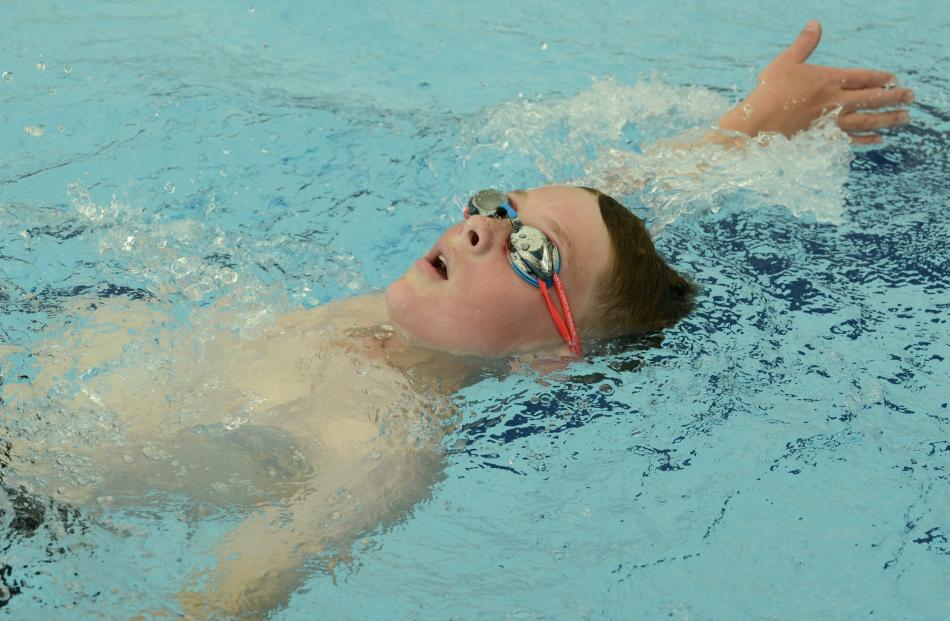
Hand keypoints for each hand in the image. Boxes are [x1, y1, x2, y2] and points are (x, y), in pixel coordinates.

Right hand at [718, 20, 912, 143]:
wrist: (758, 124)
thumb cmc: (770, 91)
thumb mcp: (786, 62)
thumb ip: (804, 44)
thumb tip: (815, 24)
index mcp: (829, 80)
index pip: (863, 78)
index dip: (880, 78)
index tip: (893, 79)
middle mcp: (836, 101)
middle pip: (872, 98)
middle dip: (893, 97)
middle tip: (910, 97)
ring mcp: (832, 122)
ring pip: (867, 120)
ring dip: (888, 119)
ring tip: (903, 118)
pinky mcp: (824, 140)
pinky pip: (852, 140)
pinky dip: (867, 139)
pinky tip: (878, 139)